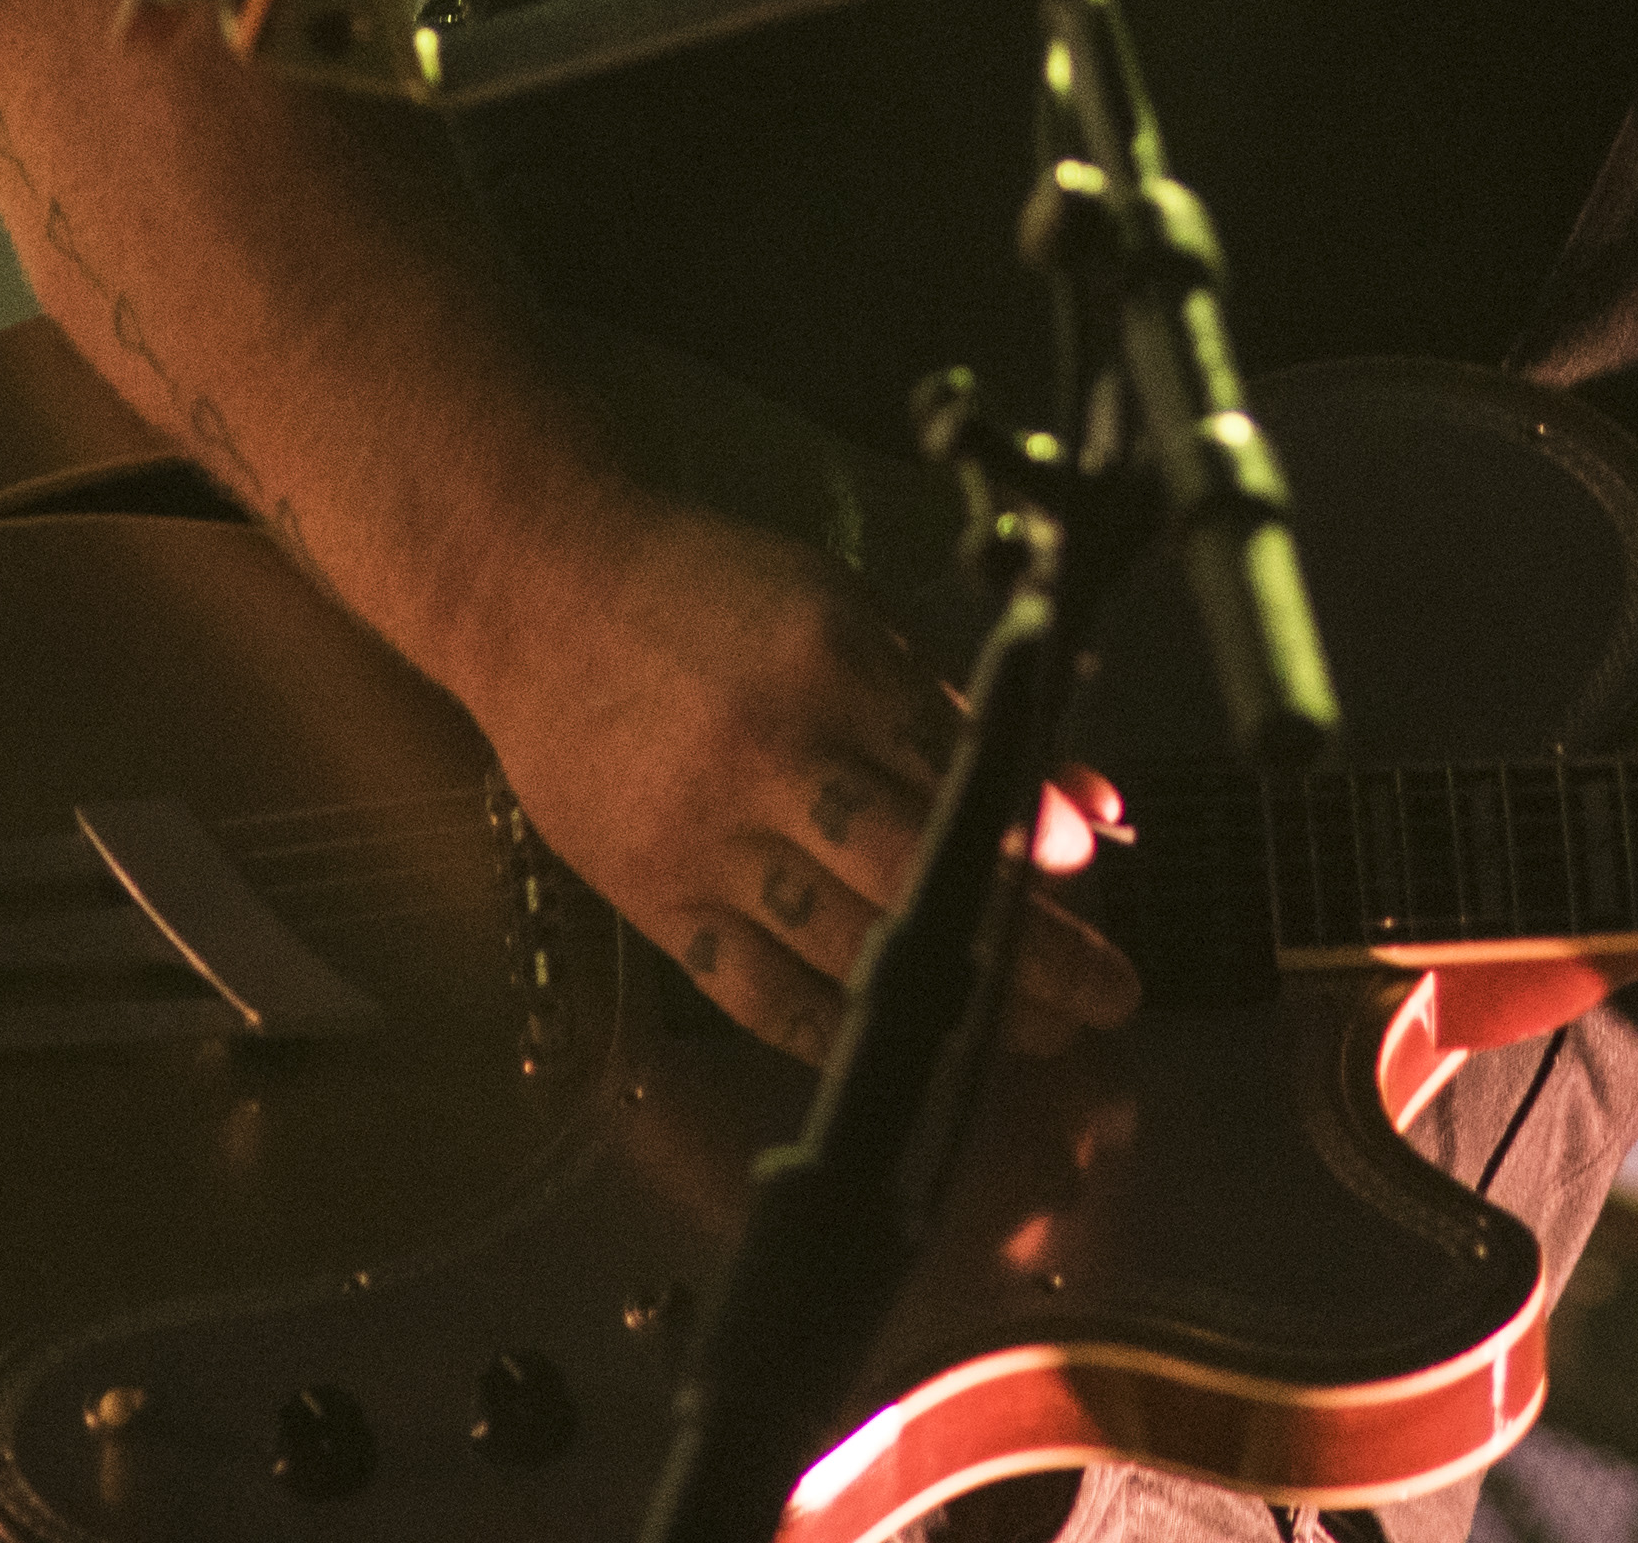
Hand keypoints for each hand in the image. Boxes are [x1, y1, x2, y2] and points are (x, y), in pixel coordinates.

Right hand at [456, 482, 1139, 1070]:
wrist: (536, 592)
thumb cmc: (704, 591)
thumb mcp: (845, 613)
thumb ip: (954, 712)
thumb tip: (1074, 798)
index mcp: (829, 667)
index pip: (957, 776)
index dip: (1031, 845)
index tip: (1092, 890)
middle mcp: (769, 757)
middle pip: (919, 878)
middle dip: (1024, 950)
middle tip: (1102, 993)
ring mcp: (705, 836)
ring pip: (847, 946)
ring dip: (951, 1005)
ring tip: (1032, 1035)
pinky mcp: (654, 895)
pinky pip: (755, 988)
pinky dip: (833, 1028)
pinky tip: (900, 1047)